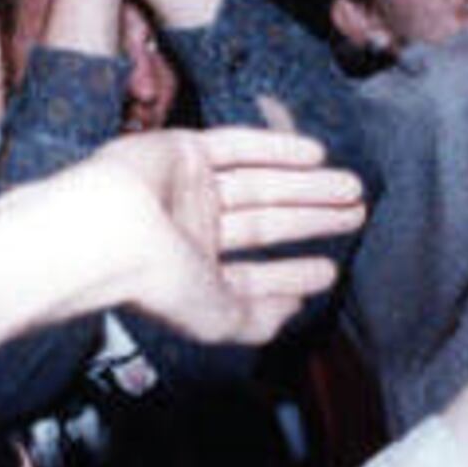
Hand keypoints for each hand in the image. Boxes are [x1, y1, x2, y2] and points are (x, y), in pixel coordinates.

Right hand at [69, 125, 365, 348]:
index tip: (328, 271)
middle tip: (356, 213)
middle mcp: (192, 230)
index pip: (252, 273)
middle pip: (265, 222)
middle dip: (312, 219)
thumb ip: (255, 320)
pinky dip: (276, 148)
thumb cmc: (158, 282)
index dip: (292, 274)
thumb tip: (293, 311)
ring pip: (260, 184)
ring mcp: (188, 189)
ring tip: (352, 188)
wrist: (111, 232)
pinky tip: (315, 155)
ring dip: (307, 185)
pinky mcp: (182, 150)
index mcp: (193, 272)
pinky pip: (238, 145)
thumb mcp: (217, 318)